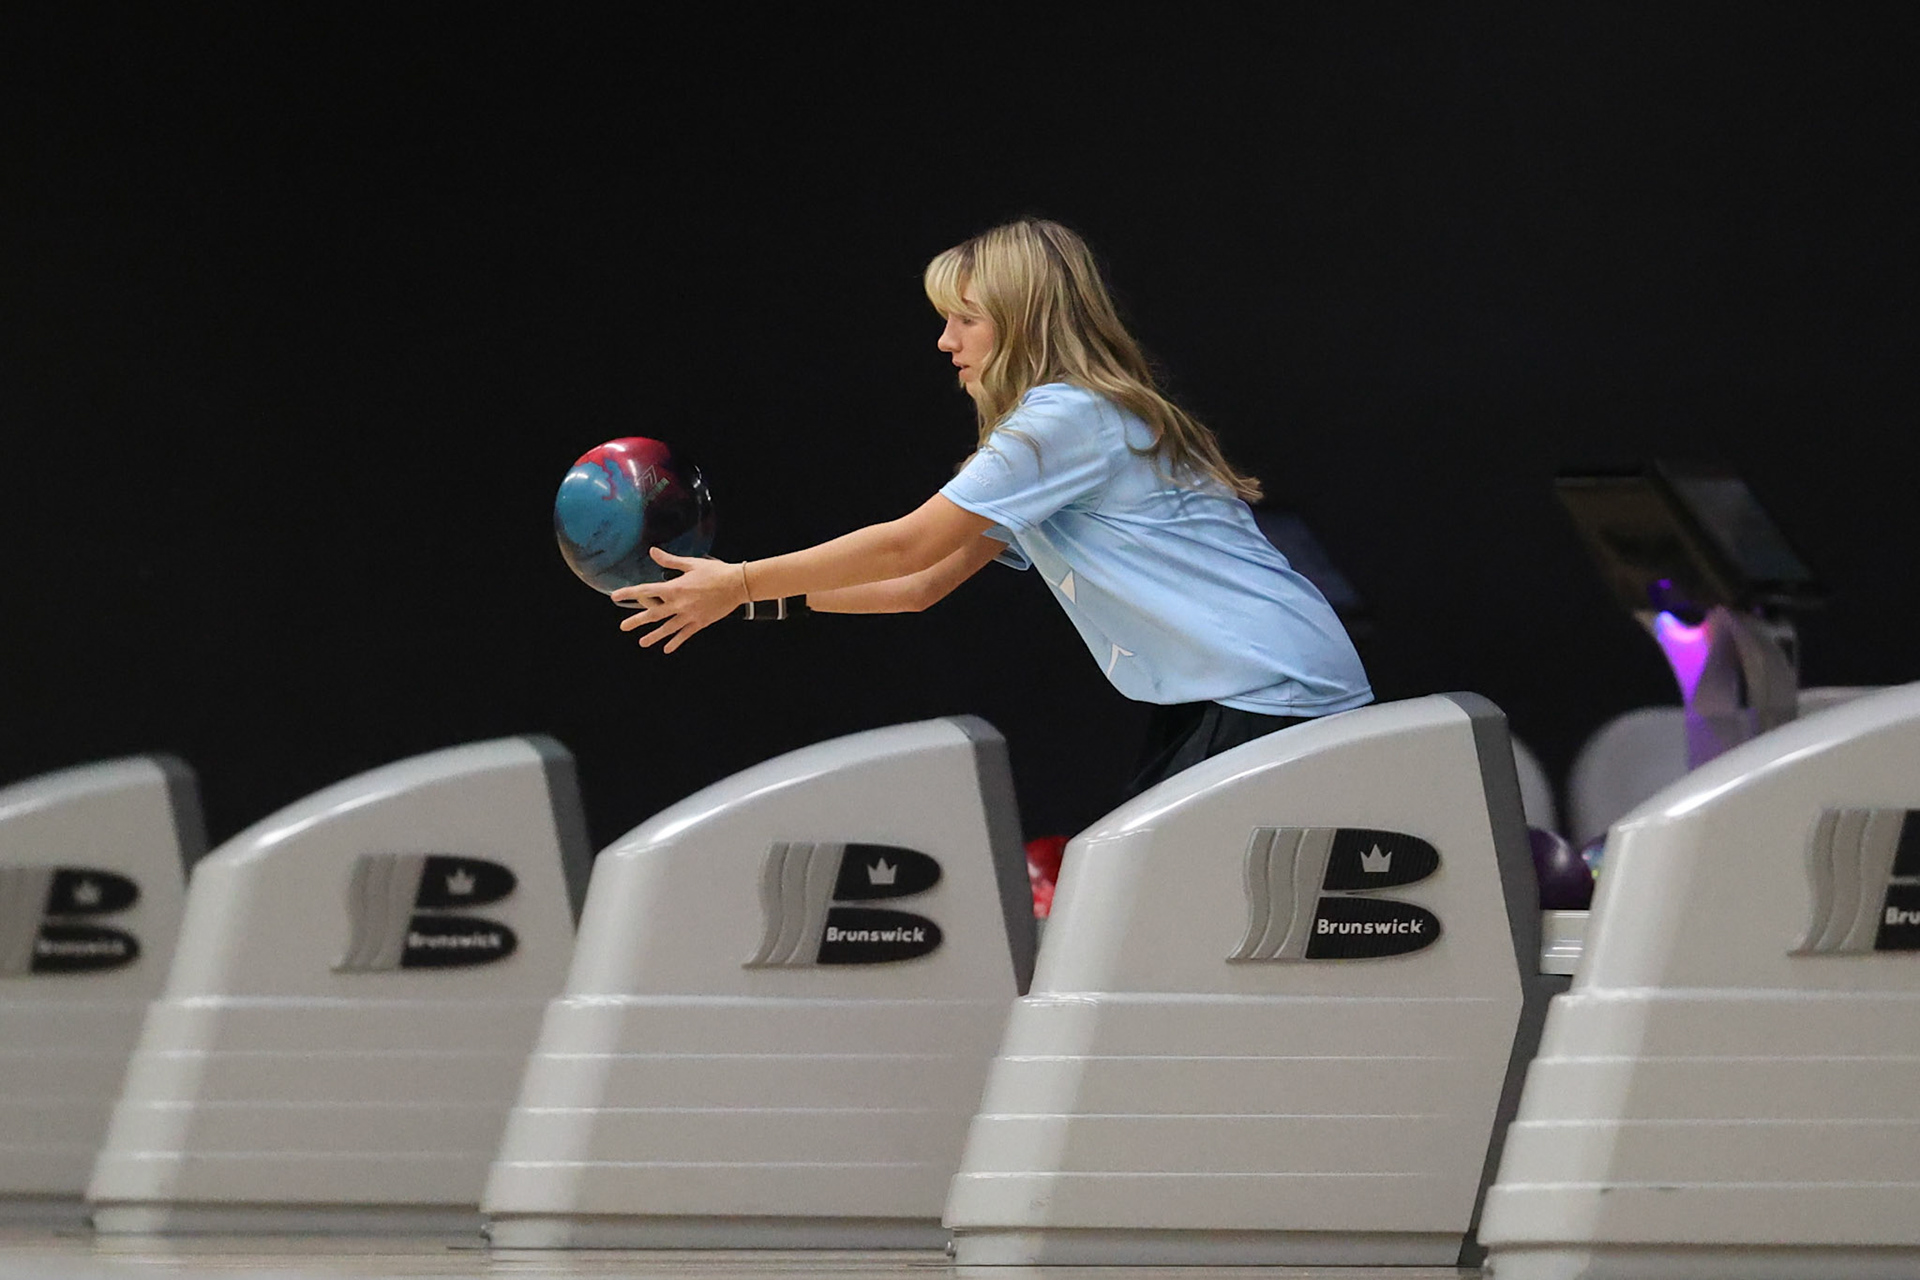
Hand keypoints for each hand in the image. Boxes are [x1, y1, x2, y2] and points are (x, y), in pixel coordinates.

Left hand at [612, 548, 748, 652]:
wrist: (737, 584)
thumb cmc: (715, 572)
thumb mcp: (691, 564)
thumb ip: (669, 560)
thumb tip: (652, 552)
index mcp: (675, 588)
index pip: (646, 591)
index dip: (629, 593)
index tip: (616, 596)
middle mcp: (679, 604)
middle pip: (653, 614)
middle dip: (636, 621)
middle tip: (623, 627)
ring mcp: (689, 615)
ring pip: (667, 628)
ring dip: (654, 636)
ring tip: (642, 643)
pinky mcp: (700, 622)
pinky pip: (684, 634)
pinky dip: (675, 641)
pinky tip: (667, 648)